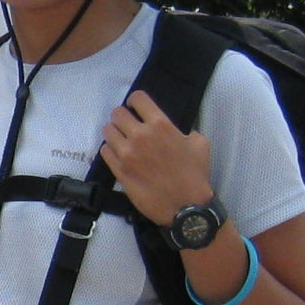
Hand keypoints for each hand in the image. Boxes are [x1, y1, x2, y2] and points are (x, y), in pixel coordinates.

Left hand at [98, 89, 213, 227]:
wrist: (185, 206)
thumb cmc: (195, 174)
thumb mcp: (199, 143)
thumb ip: (183, 130)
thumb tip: (173, 129)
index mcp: (160, 125)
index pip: (137, 98)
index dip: (136, 101)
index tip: (137, 108)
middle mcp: (140, 135)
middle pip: (117, 113)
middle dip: (123, 117)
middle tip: (128, 125)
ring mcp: (126, 153)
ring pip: (107, 130)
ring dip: (114, 133)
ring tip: (122, 140)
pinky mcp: (118, 170)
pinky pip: (104, 151)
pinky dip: (110, 150)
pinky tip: (119, 154)